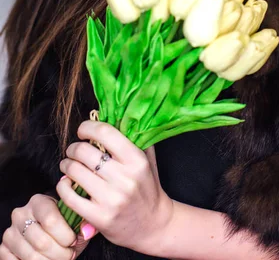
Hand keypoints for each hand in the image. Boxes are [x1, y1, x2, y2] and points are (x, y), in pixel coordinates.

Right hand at [0, 193, 87, 259]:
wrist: (50, 235)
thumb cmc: (65, 227)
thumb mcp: (76, 221)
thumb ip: (83, 222)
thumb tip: (86, 231)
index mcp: (39, 201)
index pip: (50, 220)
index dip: (65, 236)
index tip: (73, 240)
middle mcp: (21, 214)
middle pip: (42, 242)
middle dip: (60, 253)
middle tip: (69, 254)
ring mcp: (10, 231)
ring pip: (31, 256)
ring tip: (60, 258)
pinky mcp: (3, 248)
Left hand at [56, 120, 173, 254]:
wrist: (153, 225)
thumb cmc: (148, 188)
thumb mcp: (147, 160)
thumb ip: (135, 138)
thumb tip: (116, 114)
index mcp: (137, 160)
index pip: (105, 133)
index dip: (88, 127)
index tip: (83, 130)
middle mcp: (125, 179)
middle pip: (85, 152)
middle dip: (74, 148)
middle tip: (73, 149)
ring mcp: (111, 199)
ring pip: (75, 172)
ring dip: (66, 164)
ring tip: (68, 164)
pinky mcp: (99, 217)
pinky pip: (70, 196)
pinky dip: (63, 185)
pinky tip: (66, 182)